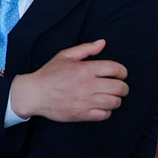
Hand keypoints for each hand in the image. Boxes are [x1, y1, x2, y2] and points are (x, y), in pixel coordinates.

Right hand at [10, 40, 128, 121]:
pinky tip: (100, 106)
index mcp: (85, 69)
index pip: (116, 69)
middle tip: (117, 87)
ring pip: (115, 102)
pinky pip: (106, 115)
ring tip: (108, 96)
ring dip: (115, 99)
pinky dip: (106, 111)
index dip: (122, 71)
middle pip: (120, 87)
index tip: (119, 74)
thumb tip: (103, 43)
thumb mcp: (64, 56)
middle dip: (122, 87)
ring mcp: (86, 101)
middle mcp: (88, 85)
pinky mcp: (83, 114)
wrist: (34, 94)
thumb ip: (85, 48)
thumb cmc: (49, 74)